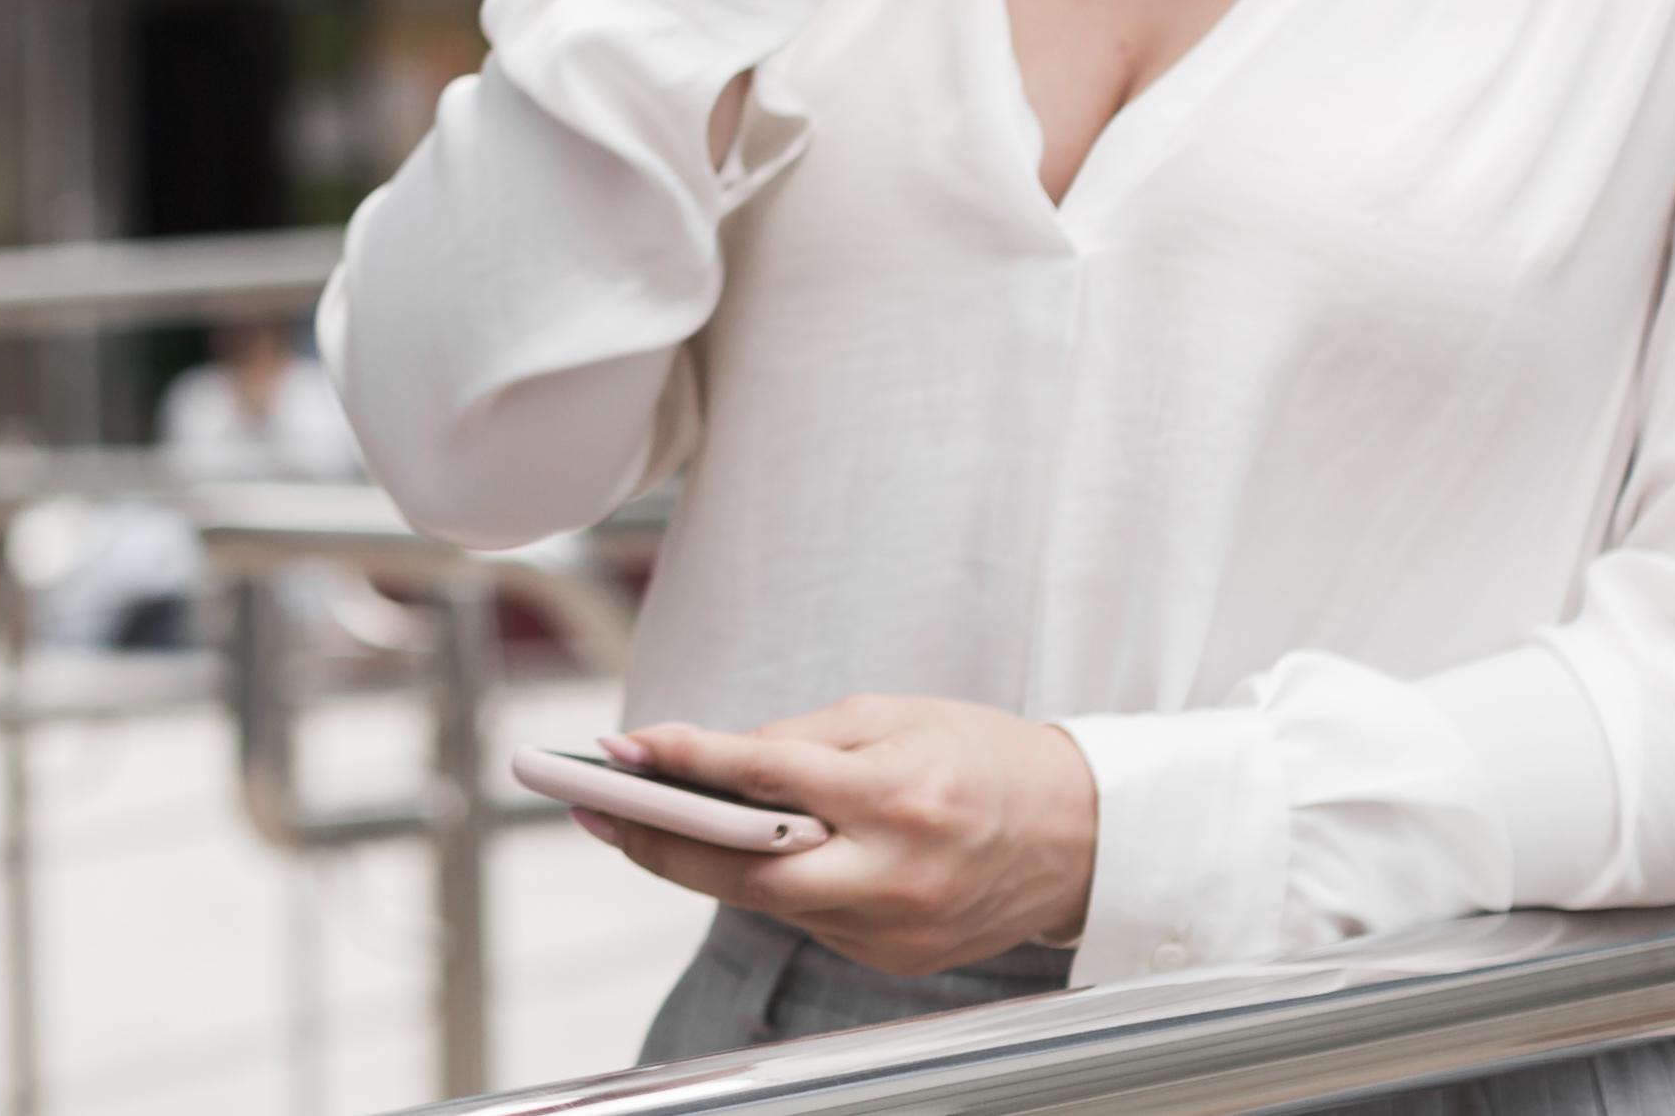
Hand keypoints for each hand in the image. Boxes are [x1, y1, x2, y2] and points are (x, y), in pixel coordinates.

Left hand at [564, 699, 1097, 978]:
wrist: (1081, 836)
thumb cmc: (984, 758)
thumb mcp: (895, 715)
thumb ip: (802, 737)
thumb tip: (716, 757)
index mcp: (897, 796)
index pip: (767, 778)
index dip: (686, 761)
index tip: (622, 747)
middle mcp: (895, 873)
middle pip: (747, 872)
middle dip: (659, 843)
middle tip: (593, 811)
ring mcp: (896, 928)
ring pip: (770, 906)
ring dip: (700, 867)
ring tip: (635, 825)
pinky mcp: (897, 960)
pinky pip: (810, 922)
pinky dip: (769, 889)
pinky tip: (731, 857)